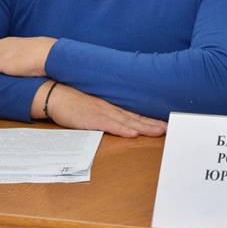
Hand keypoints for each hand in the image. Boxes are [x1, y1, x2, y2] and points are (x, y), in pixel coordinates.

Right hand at [32, 81, 166, 137]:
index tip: (167, 121)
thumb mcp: (95, 104)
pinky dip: (121, 129)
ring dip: (144, 127)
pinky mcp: (91, 119)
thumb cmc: (74, 101)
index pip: (136, 112)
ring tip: (159, 131)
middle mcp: (111, 108)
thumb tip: (125, 119)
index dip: (152, 118)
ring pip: (127, 121)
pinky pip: (109, 125)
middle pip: (137, 117)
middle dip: (154, 123)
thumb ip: (110, 110)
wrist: (55, 94)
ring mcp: (102, 113)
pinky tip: (132, 133)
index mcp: (113, 105)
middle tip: (171, 128)